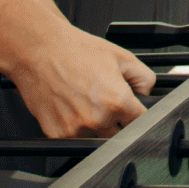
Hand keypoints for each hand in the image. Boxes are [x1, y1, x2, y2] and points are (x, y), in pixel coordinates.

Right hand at [5, 17, 155, 138]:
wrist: (40, 50)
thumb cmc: (76, 50)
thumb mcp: (121, 57)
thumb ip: (143, 77)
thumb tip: (148, 92)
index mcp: (118, 102)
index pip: (140, 122)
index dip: (137, 115)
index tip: (133, 111)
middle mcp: (98, 119)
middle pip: (118, 133)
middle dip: (117, 121)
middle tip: (105, 101)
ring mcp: (76, 129)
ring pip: (95, 137)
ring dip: (95, 126)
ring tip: (85, 101)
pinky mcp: (56, 133)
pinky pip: (73, 137)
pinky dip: (74, 126)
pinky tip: (70, 106)